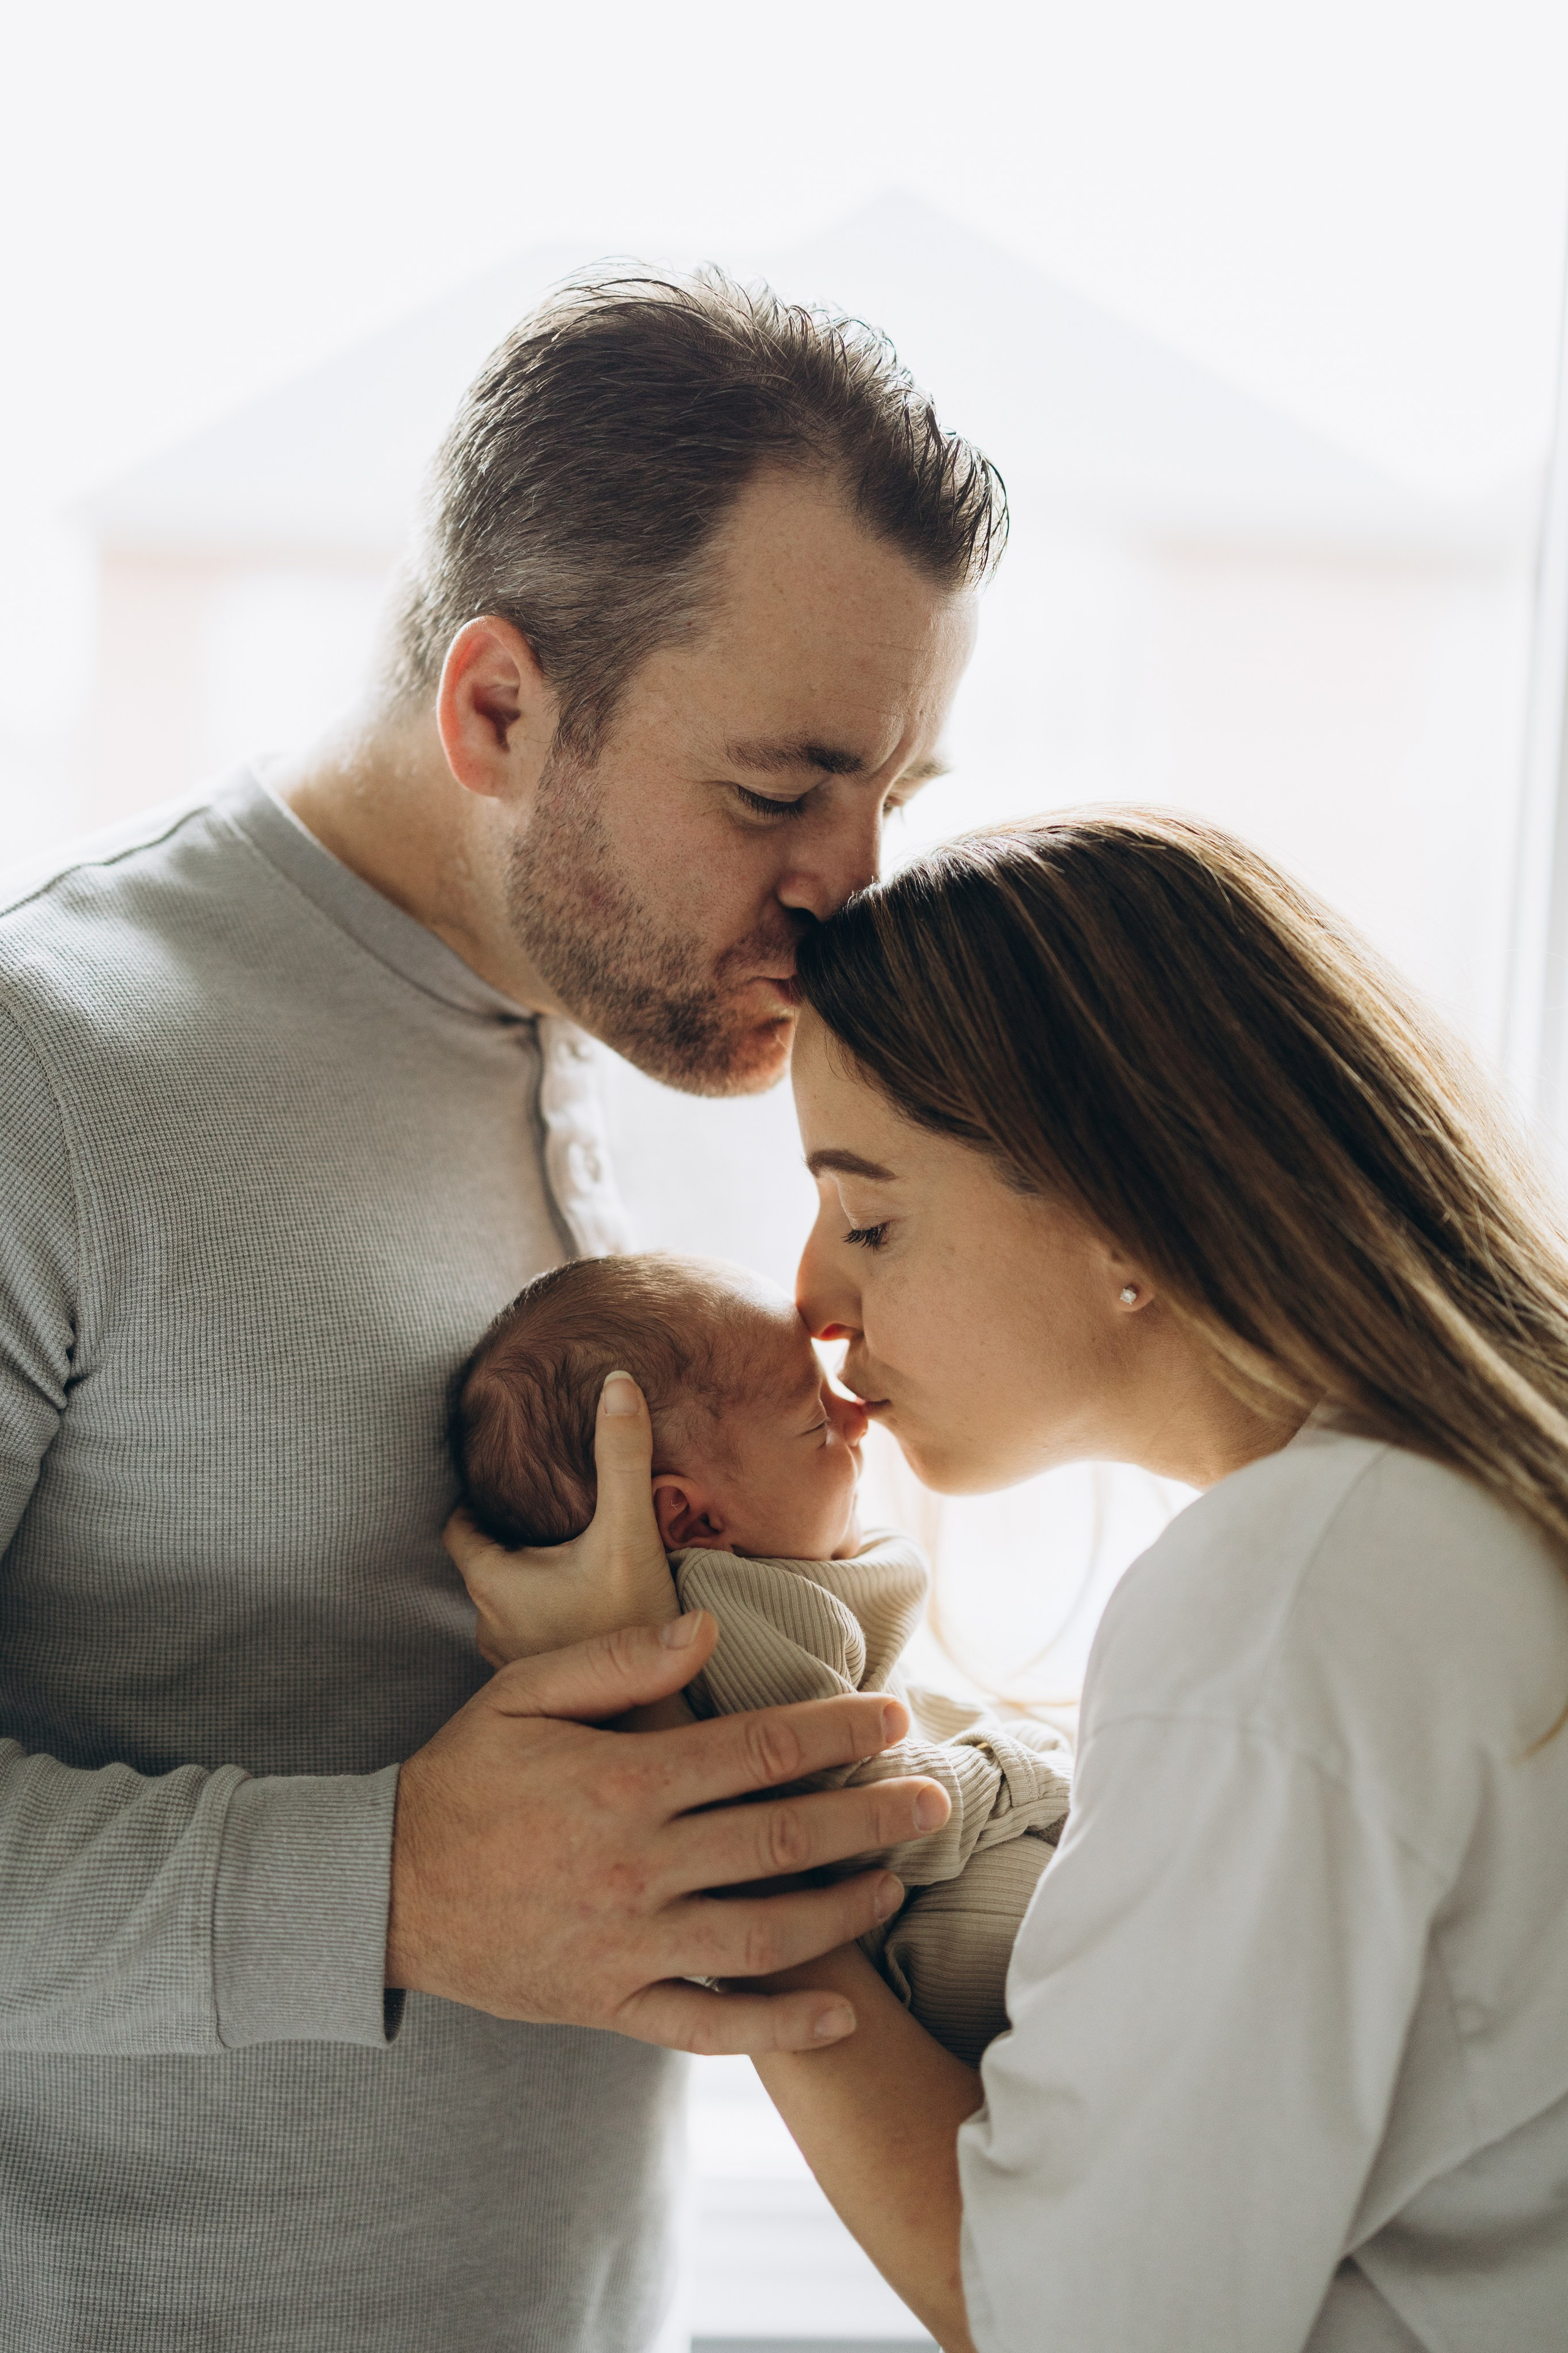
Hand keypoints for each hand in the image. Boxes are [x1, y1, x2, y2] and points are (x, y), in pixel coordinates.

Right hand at [386, 1612, 951, 2052]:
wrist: (379, 1887)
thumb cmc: (459, 1777)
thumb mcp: (523, 1693)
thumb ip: (618, 1662)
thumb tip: (707, 1634)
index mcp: (624, 1782)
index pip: (761, 1751)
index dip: (837, 1732)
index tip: (891, 1717)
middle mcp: (638, 1865)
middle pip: (783, 1841)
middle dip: (870, 1818)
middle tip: (933, 1800)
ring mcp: (628, 1943)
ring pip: (763, 1935)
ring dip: (841, 1913)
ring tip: (894, 1886)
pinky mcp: (610, 2003)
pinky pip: (709, 2024)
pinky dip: (778, 2027)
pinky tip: (837, 2015)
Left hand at [445, 1369, 676, 1663]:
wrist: (649, 1729)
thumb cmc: (630, 1632)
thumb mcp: (628, 1534)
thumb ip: (622, 1457)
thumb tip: (618, 1382)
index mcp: (495, 1582)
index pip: (457, 1529)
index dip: (469, 1503)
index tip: (488, 1484)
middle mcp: (490, 1626)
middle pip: (484, 1568)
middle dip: (507, 1541)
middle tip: (535, 1516)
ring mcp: (514, 1664)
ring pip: (508, 1608)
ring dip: (529, 1586)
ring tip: (563, 1564)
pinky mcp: (542, 1688)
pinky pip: (532, 1640)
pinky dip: (548, 1622)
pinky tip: (584, 1617)